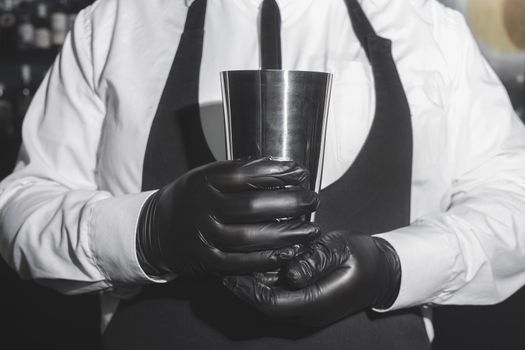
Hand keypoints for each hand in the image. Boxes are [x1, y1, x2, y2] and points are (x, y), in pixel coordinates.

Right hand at [136, 158, 320, 276]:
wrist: (157, 229)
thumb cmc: (191, 199)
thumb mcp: (206, 176)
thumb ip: (238, 172)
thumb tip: (280, 167)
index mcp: (204, 181)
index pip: (246, 175)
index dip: (277, 173)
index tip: (300, 173)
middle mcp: (203, 208)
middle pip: (253, 206)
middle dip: (289, 203)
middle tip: (312, 200)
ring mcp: (204, 236)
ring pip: (251, 237)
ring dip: (287, 234)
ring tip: (310, 229)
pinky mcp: (208, 261)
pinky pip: (243, 262)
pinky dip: (270, 257)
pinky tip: (291, 250)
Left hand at [223, 230, 400, 327]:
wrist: (379, 271)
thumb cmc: (361, 257)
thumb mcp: (341, 249)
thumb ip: (316, 260)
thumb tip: (292, 273)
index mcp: (316, 301)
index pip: (271, 302)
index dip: (247, 288)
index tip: (229, 270)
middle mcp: (307, 312)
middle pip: (264, 305)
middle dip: (241, 286)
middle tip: (223, 262)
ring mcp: (305, 310)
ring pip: (268, 302)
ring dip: (249, 284)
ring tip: (232, 260)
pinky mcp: (303, 303)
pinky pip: (276, 296)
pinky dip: (261, 282)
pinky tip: (252, 263)